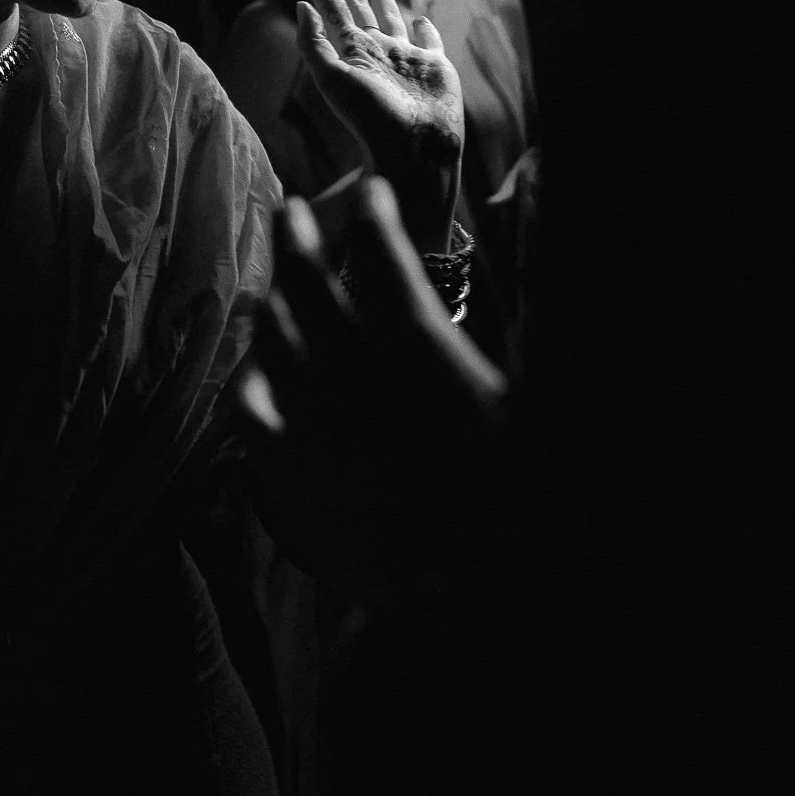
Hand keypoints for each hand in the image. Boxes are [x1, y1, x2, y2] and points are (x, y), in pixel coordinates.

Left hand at [239, 179, 506, 605]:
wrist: (452, 601)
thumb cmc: (515, 505)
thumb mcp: (545, 401)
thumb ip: (538, 300)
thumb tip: (537, 205)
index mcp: (412, 345)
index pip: (380, 256)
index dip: (374, 217)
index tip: (374, 193)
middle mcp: (345, 369)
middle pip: (305, 283)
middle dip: (299, 238)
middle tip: (293, 207)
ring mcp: (305, 419)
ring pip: (270, 338)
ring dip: (271, 298)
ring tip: (271, 281)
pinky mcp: (281, 471)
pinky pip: (249, 409)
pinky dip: (251, 379)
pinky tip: (252, 373)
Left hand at [295, 0, 463, 248]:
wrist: (415, 146)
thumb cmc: (371, 116)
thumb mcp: (332, 78)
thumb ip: (313, 43)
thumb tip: (300, 6)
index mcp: (350, 53)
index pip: (331, 9)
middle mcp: (376, 52)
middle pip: (358, 8)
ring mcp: (405, 58)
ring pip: (391, 18)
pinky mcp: (434, 66)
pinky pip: (428, 40)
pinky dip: (423, 27)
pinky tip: (418, 17)